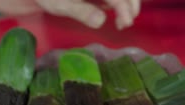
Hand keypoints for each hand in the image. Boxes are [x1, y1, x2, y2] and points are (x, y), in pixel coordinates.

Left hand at [0, 0, 140, 29]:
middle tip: (126, 22)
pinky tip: (109, 12)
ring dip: (121, 3)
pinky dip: (108, 3)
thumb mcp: (56, 2)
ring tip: (122, 19)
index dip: (125, 3)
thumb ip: (80, 9)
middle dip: (128, 1)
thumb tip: (101, 21)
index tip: (125, 21)